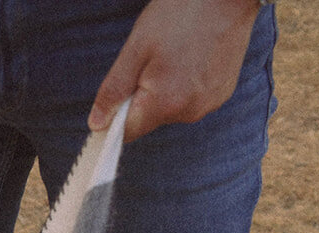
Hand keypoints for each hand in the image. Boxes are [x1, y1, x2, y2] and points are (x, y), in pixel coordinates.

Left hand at [87, 0, 261, 141]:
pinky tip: (191, 58)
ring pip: (170, 110)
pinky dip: (184, 85)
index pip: (127, 132)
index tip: (117, 93)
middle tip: (151, 61)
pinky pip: (190, 100)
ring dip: (163, 90)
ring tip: (175, 55)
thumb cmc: (180, 15)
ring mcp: (209, 103)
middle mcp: (190, 111)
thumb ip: (114, 91)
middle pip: (149, 120)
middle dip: (141, 97)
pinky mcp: (221, 94)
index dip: (115, 117)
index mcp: (166, 103)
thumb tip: (97, 124)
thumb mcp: (136, 49)